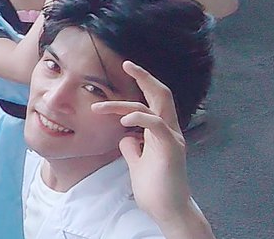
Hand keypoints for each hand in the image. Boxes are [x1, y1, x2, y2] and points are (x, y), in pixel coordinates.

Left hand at [91, 61, 191, 221]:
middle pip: (161, 94)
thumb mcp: (136, 162)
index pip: (153, 101)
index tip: (123, 73)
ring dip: (123, 104)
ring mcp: (173, 139)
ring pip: (155, 106)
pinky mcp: (171, 148)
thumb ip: (132, 146)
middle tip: (126, 63)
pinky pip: (156, 124)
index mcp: (163, 132)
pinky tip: (123, 121)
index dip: (140, 86)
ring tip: (100, 108)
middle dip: (144, 77)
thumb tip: (124, 135)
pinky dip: (139, 117)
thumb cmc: (154, 188)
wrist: (167, 210)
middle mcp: (171, 131)